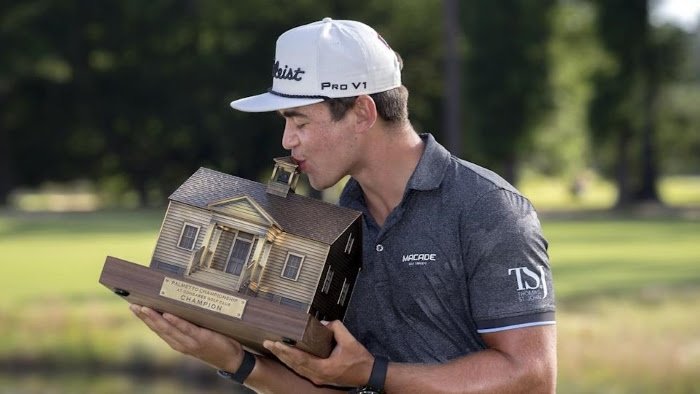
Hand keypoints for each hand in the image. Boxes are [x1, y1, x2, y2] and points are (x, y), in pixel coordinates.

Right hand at [129, 304, 244, 371]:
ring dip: (155, 318)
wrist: (232, 359)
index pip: (157, 329)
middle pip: (158, 328)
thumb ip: (188, 325)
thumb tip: (179, 303)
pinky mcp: (201, 339)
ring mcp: (190, 342)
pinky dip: (176, 322)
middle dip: (144, 316)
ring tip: (144, 307)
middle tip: (132, 305)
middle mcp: (180, 343)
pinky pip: (186, 329)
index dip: (145, 319)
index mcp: (177, 342)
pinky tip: (167, 314)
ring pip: (168, 329)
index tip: (134, 307)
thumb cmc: (216, 343)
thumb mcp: (198, 335)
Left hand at [263, 320, 373, 386]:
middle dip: (280, 354)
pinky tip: (286, 356)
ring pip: (296, 369)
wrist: (368, 374)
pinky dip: (292, 362)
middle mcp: (318, 376)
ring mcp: (318, 379)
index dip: (287, 351)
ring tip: (273, 348)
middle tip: (268, 343)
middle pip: (294, 365)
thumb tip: (323, 323)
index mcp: (324, 368)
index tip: (276, 343)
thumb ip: (336, 328)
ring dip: (284, 358)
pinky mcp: (320, 378)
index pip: (300, 359)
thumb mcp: (350, 340)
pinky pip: (301, 370)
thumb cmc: (360, 360)